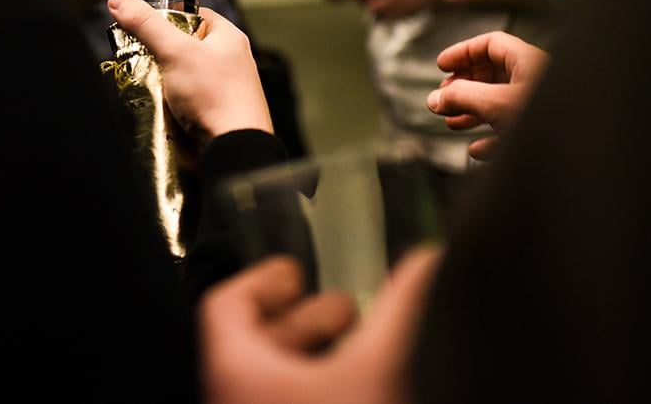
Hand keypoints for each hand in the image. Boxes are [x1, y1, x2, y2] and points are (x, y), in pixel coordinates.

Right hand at [106, 0, 272, 145]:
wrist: (233, 148)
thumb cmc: (216, 97)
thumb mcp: (176, 51)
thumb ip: (146, 25)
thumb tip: (119, 1)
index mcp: (228, 38)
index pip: (193, 13)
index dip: (167, 15)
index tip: (141, 22)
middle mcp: (228, 61)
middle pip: (182, 46)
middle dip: (158, 54)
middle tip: (138, 58)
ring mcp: (221, 88)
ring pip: (179, 76)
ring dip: (160, 82)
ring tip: (146, 85)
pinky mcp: (212, 112)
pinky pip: (182, 101)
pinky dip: (167, 103)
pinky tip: (157, 106)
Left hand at [201, 248, 442, 403]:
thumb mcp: (381, 367)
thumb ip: (403, 309)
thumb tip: (427, 260)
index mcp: (233, 371)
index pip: (224, 307)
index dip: (261, 280)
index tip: (295, 272)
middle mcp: (230, 397)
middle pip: (249, 344)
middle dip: (303, 320)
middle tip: (342, 307)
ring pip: (268, 381)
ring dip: (314, 359)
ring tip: (361, 349)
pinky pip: (283, 402)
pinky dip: (315, 390)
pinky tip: (361, 387)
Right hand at [426, 31, 549, 159]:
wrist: (586, 161)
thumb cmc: (552, 126)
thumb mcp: (495, 104)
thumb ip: (461, 97)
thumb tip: (434, 98)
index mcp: (529, 63)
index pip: (491, 44)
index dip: (463, 52)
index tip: (441, 65)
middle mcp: (536, 82)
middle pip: (493, 74)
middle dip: (464, 85)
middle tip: (443, 96)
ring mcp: (540, 110)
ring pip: (500, 104)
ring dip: (472, 112)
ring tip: (450, 121)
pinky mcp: (545, 138)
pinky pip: (512, 132)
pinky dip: (490, 138)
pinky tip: (476, 149)